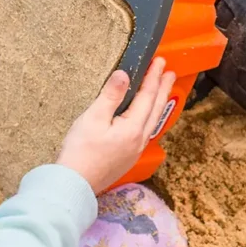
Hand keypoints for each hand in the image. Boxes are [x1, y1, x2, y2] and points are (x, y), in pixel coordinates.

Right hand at [56, 58, 175, 194]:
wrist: (75, 184)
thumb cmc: (81, 151)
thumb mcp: (93, 118)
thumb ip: (111, 95)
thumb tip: (124, 74)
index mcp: (133, 128)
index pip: (147, 96)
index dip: (153, 77)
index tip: (160, 61)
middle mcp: (139, 139)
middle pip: (155, 109)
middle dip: (162, 89)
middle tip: (170, 73)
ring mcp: (135, 150)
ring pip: (153, 120)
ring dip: (158, 103)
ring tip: (162, 91)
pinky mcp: (127, 157)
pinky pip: (146, 131)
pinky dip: (150, 116)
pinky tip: (146, 117)